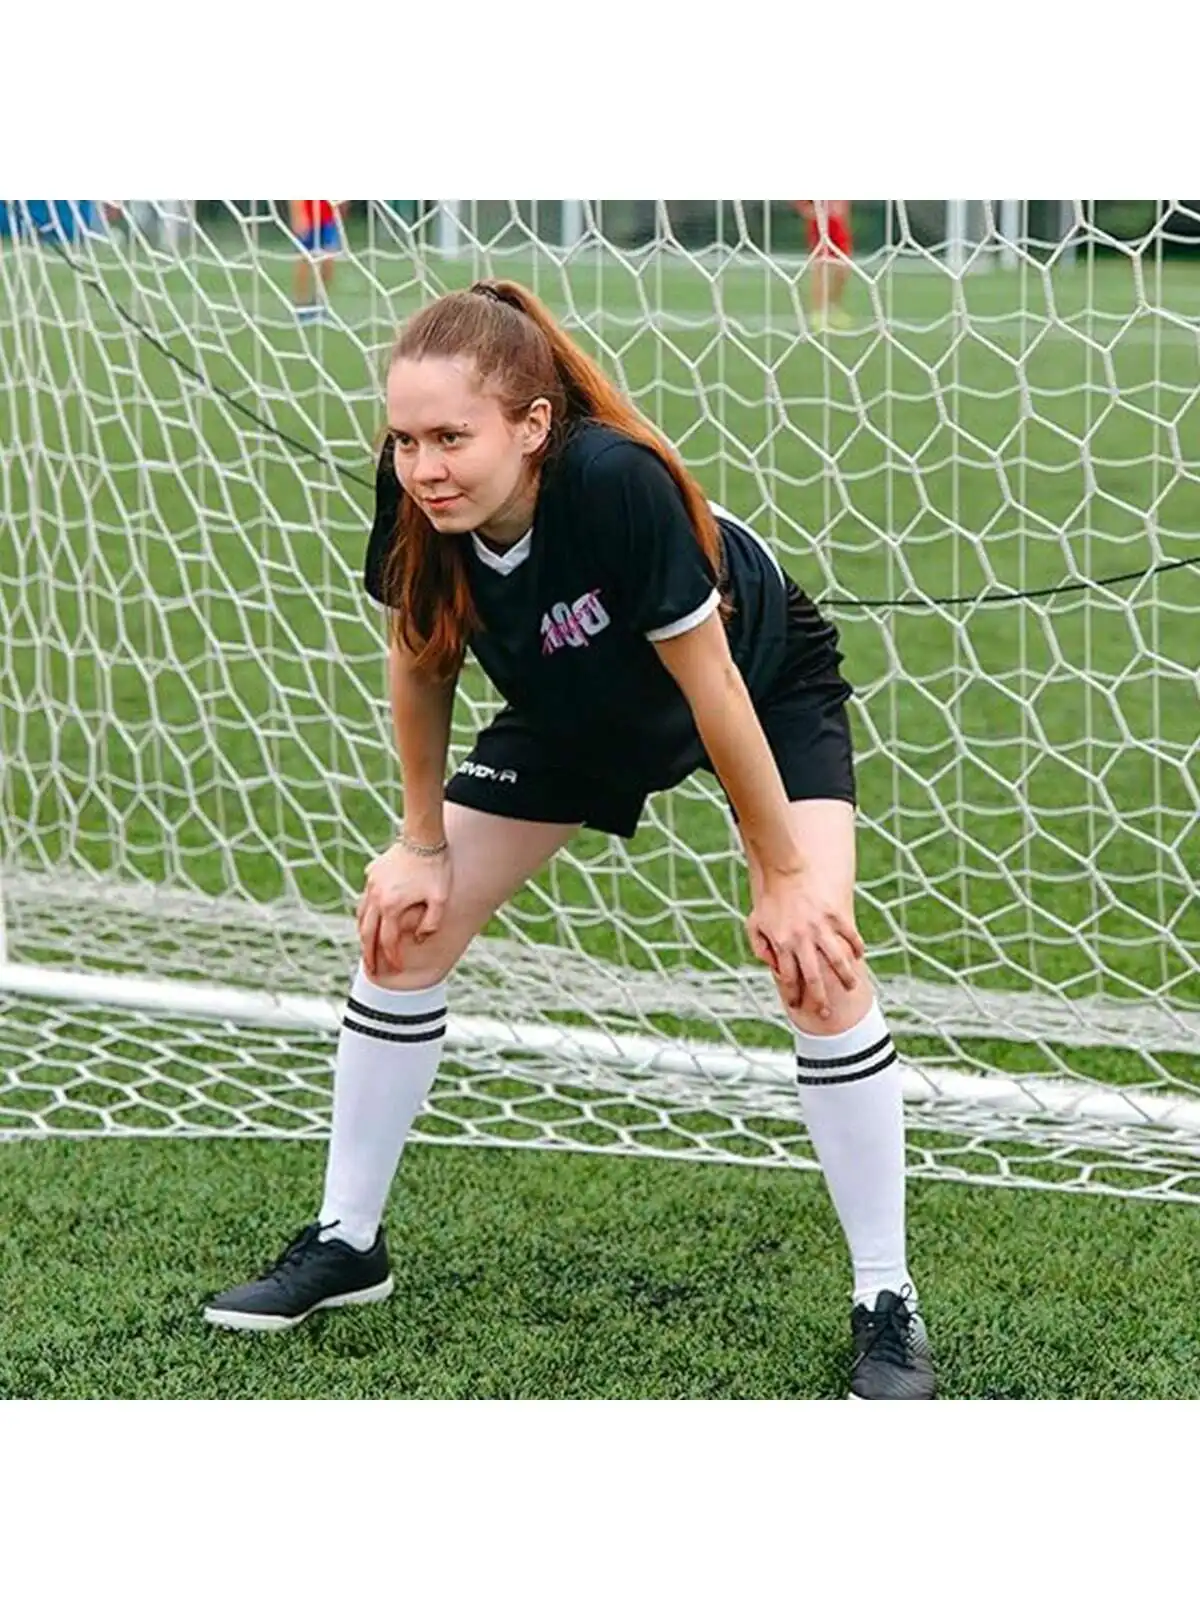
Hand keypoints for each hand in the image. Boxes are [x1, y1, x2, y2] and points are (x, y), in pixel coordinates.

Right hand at [356, 840, 450, 977]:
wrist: (423, 836)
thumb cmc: (435, 867)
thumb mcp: (440, 898)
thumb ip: (431, 923)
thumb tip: (419, 939)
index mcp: (391, 906)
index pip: (389, 940)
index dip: (392, 957)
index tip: (397, 968)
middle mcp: (376, 897)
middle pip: (368, 933)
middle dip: (369, 955)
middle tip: (370, 971)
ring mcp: (371, 885)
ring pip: (361, 916)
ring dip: (363, 935)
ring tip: (366, 949)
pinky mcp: (372, 873)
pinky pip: (363, 900)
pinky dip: (363, 915)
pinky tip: (366, 920)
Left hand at [746, 874, 864, 1016]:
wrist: (784, 870)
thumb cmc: (769, 899)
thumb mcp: (754, 924)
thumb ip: (760, 948)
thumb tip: (774, 968)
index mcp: (782, 944)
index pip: (789, 979)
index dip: (794, 995)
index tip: (798, 1005)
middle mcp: (802, 940)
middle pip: (814, 978)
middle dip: (820, 999)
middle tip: (826, 1014)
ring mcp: (820, 928)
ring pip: (837, 961)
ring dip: (845, 978)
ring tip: (850, 988)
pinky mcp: (835, 915)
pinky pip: (849, 936)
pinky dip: (856, 947)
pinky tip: (858, 957)